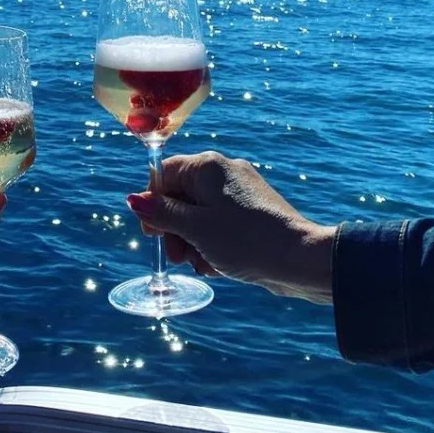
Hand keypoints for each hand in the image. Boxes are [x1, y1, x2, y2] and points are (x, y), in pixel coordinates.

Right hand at [127, 151, 334, 302]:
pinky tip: (216, 265)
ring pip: (198, 214)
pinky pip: (219, 224)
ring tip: (200, 264)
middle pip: (180, 197)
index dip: (153, 204)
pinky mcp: (251, 212)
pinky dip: (211, 244)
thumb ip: (162, 213)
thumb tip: (133, 199)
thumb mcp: (195, 229)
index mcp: (208, 167)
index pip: (164, 174)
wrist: (300, 259)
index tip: (152, 233)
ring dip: (192, 242)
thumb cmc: (246, 240)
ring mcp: (239, 192)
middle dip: (174, 230)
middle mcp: (223, 173)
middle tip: (178, 257)